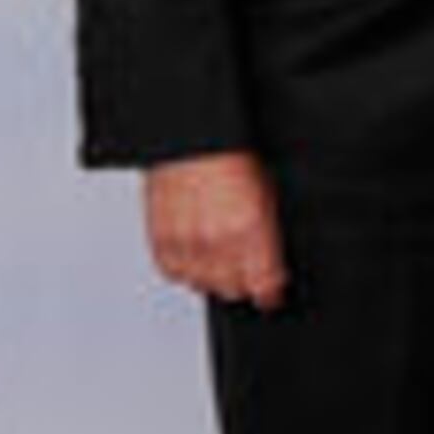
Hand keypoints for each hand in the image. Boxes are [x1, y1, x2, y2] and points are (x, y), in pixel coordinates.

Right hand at [145, 151, 286, 307]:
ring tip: (221, 259)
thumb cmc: (231, 156)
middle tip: (247, 271)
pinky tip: (195, 255)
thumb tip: (273, 261)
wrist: (191, 139)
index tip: (273, 294)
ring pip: (202, 285)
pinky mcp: (160, 238)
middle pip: (233, 289)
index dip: (271, 293)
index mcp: (249, 229)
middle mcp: (216, 241)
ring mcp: (185, 241)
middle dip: (244, 283)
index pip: (264, 285)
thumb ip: (268, 233)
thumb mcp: (267, 194)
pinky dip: (185, 269)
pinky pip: (173, 272)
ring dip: (213, 278)